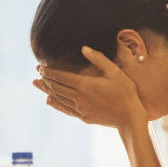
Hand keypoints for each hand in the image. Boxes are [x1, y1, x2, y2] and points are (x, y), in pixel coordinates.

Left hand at [33, 46, 147, 130]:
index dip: (49, 71)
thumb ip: (98, 59)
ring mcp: (80, 109)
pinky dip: (56, 104)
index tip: (40, 67)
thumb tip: (84, 48)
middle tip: (37, 74)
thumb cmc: (125, 92)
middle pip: (56, 87)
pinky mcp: (83, 117)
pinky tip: (50, 101)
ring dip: (47, 91)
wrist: (130, 118)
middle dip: (45, 80)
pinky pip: (65, 109)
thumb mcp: (115, 72)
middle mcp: (79, 98)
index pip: (61, 77)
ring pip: (58, 99)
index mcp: (85, 84)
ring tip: (38, 85)